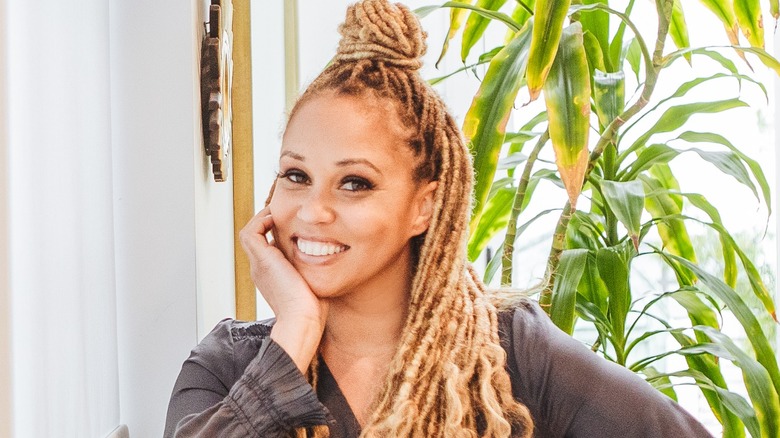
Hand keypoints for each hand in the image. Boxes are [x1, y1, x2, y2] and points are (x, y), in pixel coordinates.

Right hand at [239, 206, 327, 371]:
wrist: (302, 320)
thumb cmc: (313, 309)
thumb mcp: (313, 283)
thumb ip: (315, 271)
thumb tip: (330, 259)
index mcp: (271, 276)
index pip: (267, 248)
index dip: (277, 234)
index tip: (295, 225)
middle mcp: (261, 269)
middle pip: (257, 239)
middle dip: (270, 222)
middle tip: (286, 213)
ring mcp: (259, 265)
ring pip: (250, 233)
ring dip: (263, 219)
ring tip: (280, 212)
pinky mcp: (262, 259)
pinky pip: (251, 232)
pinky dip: (261, 221)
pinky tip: (278, 218)